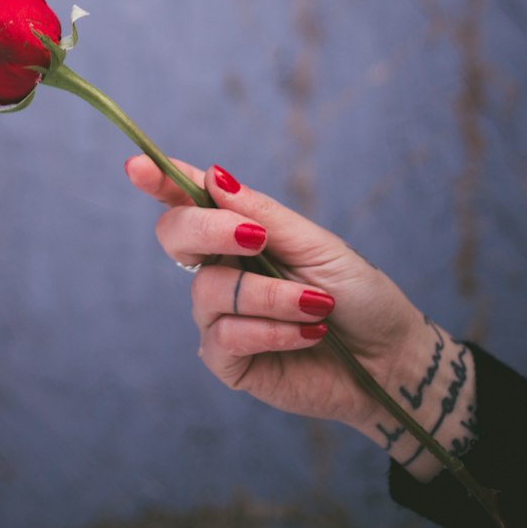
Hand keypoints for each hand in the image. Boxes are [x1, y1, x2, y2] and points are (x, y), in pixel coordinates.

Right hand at [126, 155, 476, 480]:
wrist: (390, 359)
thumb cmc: (358, 295)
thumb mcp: (316, 244)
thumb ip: (263, 214)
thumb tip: (212, 175)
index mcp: (240, 235)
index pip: (190, 202)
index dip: (160, 181)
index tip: (136, 165)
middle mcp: (222, 270)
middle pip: (176, 237)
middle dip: (208, 230)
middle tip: (257, 239)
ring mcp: (221, 318)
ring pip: (209, 291)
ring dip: (268, 296)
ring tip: (316, 306)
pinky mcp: (229, 363)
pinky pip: (223, 338)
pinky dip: (269, 331)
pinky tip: (306, 334)